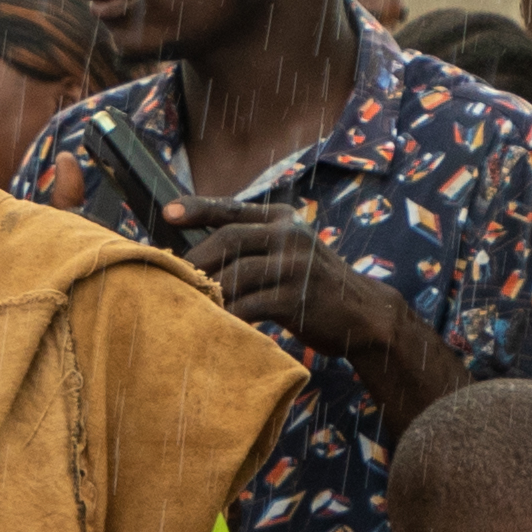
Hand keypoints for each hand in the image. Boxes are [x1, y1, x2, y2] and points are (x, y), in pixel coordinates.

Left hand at [173, 192, 357, 340]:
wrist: (363, 315)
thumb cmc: (312, 286)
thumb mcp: (289, 252)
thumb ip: (255, 246)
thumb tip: (197, 253)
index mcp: (283, 219)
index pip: (232, 208)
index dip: (197, 208)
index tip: (168, 212)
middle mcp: (290, 235)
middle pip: (228, 239)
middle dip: (196, 261)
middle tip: (174, 280)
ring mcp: (296, 265)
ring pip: (235, 275)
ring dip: (208, 293)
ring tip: (188, 305)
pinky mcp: (297, 297)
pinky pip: (248, 306)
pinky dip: (227, 316)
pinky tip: (216, 323)